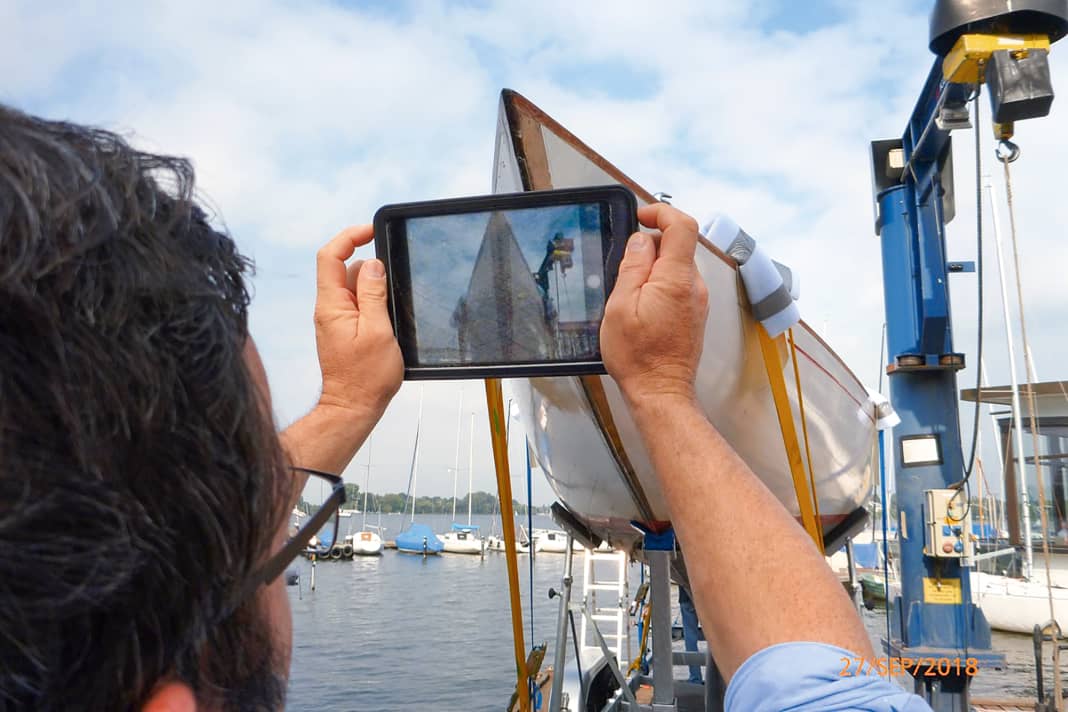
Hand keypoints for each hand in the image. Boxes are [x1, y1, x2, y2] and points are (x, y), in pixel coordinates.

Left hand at [313, 225, 402, 421]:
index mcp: (331, 305)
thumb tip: (372, 263)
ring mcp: (335, 319)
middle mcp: (328, 308)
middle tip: (392, 288)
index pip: (330, 256)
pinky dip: (373, 305)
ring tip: (389, 316)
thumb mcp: (377, 331)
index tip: (372, 230)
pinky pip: (358, 304)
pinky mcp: (344, 329)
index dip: (349, 236)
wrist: (353, 407)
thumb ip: (373, 294)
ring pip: (354, 287)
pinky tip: (386, 323)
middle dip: (371, 270)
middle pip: (345, 269)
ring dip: (374, 291)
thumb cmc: (366, 377)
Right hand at [601, 203, 708, 405]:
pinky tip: (641, 307)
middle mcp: (694, 286)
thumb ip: (632, 267)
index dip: (660, 213)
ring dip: (652, 269)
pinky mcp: (694, 313)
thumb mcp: (620, 306)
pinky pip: (677, 285)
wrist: (660, 391)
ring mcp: (697, 300)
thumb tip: (639, 240)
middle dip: (649, 247)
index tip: (640, 217)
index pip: (682, 225)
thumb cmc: (638, 357)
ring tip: (630, 296)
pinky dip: (659, 285)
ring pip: (675, 266)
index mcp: (676, 279)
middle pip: (677, 245)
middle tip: (624, 270)